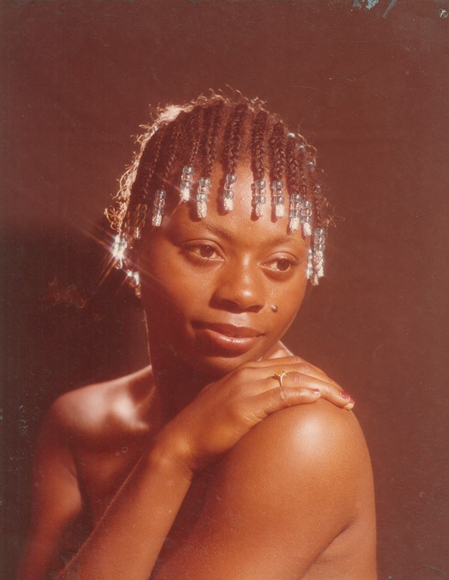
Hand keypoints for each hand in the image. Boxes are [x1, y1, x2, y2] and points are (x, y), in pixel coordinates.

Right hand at [156, 353, 353, 475]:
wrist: (181, 443)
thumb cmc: (205, 430)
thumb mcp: (228, 406)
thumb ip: (248, 399)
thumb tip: (269, 406)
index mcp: (245, 372)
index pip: (289, 364)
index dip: (315, 374)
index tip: (331, 389)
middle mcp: (247, 373)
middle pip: (298, 368)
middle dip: (326, 380)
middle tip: (346, 396)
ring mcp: (246, 387)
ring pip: (295, 379)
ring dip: (324, 389)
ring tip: (344, 401)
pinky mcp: (245, 405)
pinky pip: (281, 395)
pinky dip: (303, 395)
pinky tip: (319, 401)